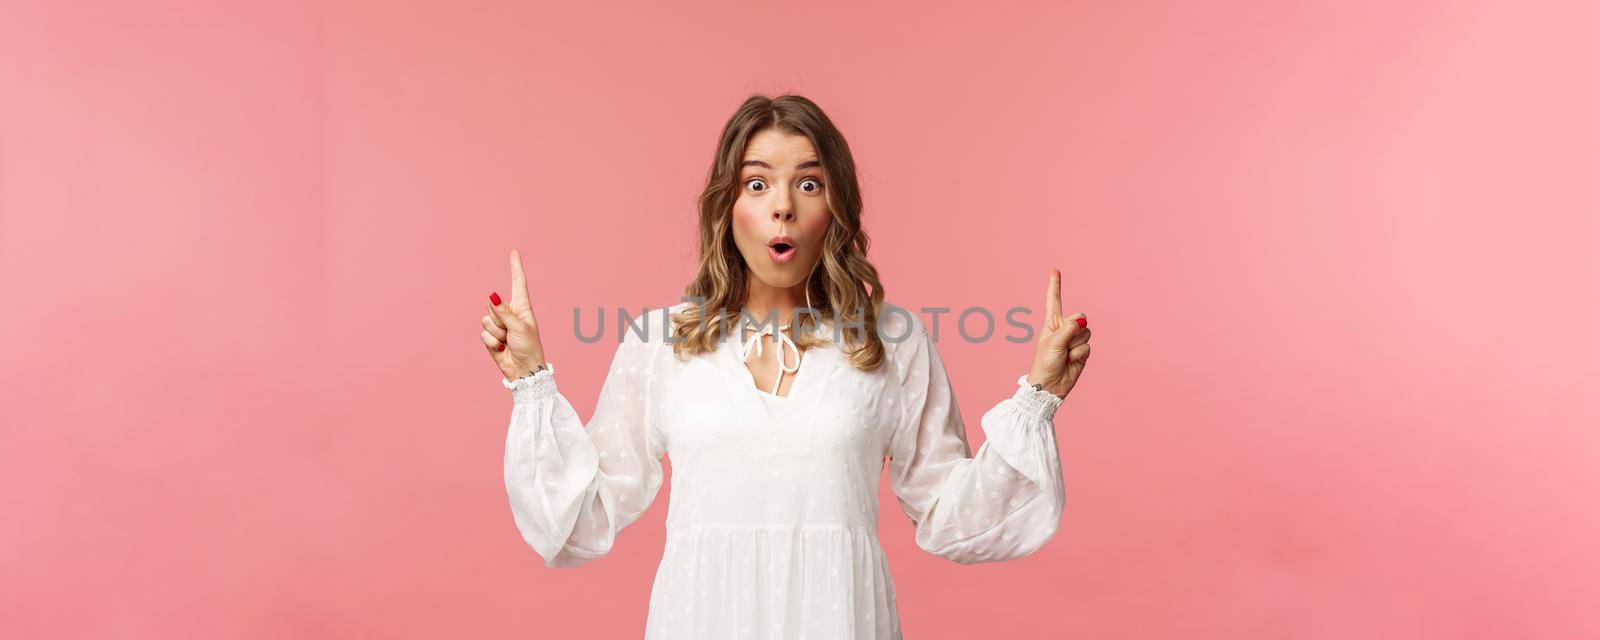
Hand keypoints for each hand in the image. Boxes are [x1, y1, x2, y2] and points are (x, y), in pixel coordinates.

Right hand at [481, 249, 548, 381]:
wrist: (524, 370)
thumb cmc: (529, 347)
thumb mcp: (520, 327)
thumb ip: (504, 311)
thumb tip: (492, 295)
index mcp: (522, 307)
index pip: (518, 283)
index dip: (515, 267)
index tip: (515, 252)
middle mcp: (509, 313)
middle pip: (493, 302)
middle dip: (499, 317)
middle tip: (511, 331)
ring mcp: (499, 325)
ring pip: (486, 319)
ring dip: (496, 332)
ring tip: (508, 341)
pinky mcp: (490, 337)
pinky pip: (483, 333)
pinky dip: (492, 342)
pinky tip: (501, 348)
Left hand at [1026, 268, 1090, 398]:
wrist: (1050, 385)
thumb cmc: (1044, 363)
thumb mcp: (1053, 342)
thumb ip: (1068, 329)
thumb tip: (1083, 321)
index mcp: (1052, 323)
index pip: (1054, 300)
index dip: (1055, 285)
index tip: (1054, 270)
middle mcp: (1064, 328)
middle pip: (1079, 317)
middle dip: (1074, 329)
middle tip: (1062, 344)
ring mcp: (1074, 339)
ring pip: (1086, 332)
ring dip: (1075, 345)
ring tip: (1065, 355)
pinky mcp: (1082, 351)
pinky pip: (1088, 346)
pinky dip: (1080, 354)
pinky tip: (1071, 361)